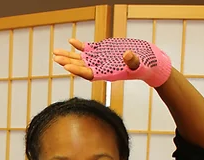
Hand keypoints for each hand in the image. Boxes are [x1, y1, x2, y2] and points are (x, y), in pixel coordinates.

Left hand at [53, 37, 172, 86]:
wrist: (148, 64)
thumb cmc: (145, 67)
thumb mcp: (140, 65)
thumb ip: (132, 61)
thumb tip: (126, 54)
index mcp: (108, 74)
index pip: (89, 74)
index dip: (78, 70)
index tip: (67, 67)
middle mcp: (101, 68)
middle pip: (81, 66)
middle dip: (68, 62)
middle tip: (56, 58)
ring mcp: (101, 60)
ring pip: (82, 58)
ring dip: (69, 55)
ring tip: (56, 53)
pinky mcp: (104, 52)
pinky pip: (89, 49)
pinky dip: (80, 46)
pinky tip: (71, 41)